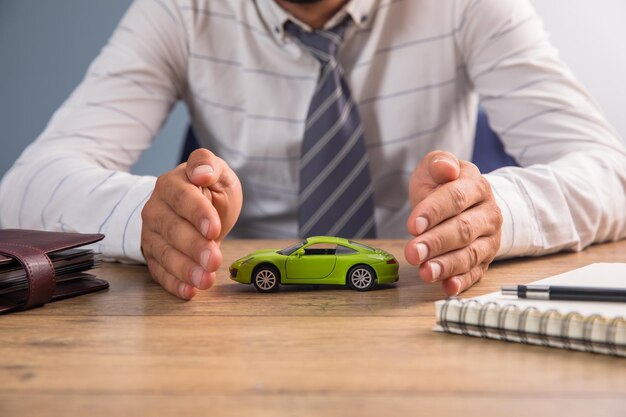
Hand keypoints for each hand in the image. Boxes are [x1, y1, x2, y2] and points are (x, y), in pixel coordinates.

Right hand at [141, 149, 242, 298]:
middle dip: (194, 247)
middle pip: (172, 229)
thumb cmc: (209, 189)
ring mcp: (151, 234)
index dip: (198, 214)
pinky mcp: (152, 255)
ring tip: (205, 281)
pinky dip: (174, 284)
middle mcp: (156, 208)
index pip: (182, 199)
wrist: (197, 208)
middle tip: (214, 261)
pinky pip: (159, 272)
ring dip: (185, 270)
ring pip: (165, 253)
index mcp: (172, 184)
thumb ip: (209, 164)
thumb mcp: (218, 172)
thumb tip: (201, 172)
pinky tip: (189, 292)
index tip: (214, 229)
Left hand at [404, 151, 501, 295]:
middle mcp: (488, 214)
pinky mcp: (485, 260)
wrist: (465, 202)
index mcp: (476, 186)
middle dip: (435, 242)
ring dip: (447, 265)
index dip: (434, 212)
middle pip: (462, 229)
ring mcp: (489, 239)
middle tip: (412, 253)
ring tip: (425, 272)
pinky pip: (476, 273)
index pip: (455, 198)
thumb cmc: (443, 185)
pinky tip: (447, 287)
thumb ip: (438, 163)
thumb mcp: (435, 168)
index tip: (413, 225)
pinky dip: (462, 282)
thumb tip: (447, 168)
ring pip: (470, 254)